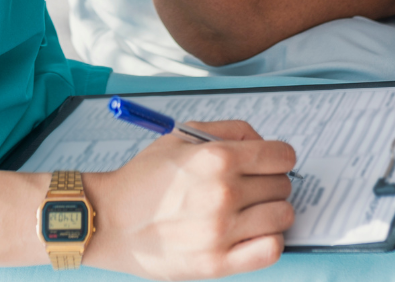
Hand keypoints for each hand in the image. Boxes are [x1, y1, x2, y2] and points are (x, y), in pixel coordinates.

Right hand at [84, 120, 295, 279]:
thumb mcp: (182, 136)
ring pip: (283, 217)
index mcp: (216, 157)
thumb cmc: (146, 177)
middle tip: (253, 184)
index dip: (280, 156)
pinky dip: (270, 240)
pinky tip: (253, 232)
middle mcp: (223, 193)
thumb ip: (229, 130)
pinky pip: (271, 250)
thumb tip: (263, 143)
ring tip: (253, 209)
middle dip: (273, 181)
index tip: (272, 161)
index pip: (280, 155)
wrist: (112, 221)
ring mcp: (222, 231)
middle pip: (282, 185)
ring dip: (273, 211)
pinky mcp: (217, 264)